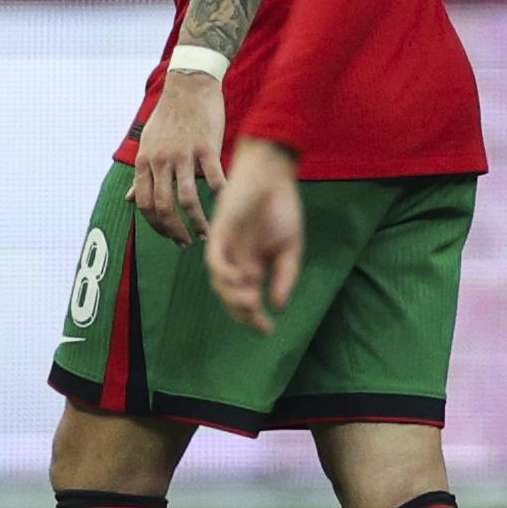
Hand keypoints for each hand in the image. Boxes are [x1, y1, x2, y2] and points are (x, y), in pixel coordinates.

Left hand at [133, 69, 228, 243]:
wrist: (190, 86)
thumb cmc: (170, 116)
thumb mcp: (148, 144)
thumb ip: (142, 174)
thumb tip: (129, 199)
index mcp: (145, 162)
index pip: (145, 204)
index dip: (156, 226)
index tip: (170, 236)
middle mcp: (160, 161)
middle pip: (164, 207)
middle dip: (174, 231)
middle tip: (186, 243)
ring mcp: (183, 155)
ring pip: (187, 199)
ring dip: (198, 222)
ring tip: (207, 233)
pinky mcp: (207, 147)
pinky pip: (214, 179)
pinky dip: (222, 198)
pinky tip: (228, 208)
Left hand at [205, 137, 306, 333]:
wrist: (271, 176)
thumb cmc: (281, 208)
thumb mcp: (290, 247)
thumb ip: (285, 275)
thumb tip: (277, 305)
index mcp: (253, 265)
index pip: (248, 299)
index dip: (255, 317)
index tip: (267, 331)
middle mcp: (236, 261)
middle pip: (231, 296)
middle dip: (243, 313)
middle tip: (257, 322)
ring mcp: (226, 248)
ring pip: (220, 283)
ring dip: (232, 296)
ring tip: (250, 303)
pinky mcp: (220, 234)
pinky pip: (215, 261)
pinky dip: (224, 274)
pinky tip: (240, 280)